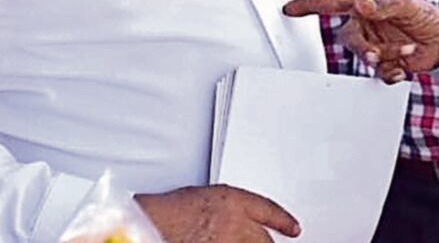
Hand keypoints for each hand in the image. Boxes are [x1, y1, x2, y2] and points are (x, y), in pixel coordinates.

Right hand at [135, 185, 299, 241]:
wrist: (145, 226)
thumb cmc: (159, 212)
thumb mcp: (195, 198)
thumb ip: (216, 209)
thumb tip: (217, 220)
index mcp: (230, 200)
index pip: (268, 210)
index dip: (283, 220)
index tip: (293, 228)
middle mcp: (235, 222)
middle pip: (264, 239)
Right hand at [284, 0, 438, 82]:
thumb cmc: (426, 16)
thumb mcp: (406, 6)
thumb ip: (381, 6)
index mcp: (366, 6)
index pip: (332, 5)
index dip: (310, 6)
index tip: (290, 8)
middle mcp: (366, 25)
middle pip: (348, 38)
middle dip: (363, 47)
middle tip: (376, 54)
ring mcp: (374, 44)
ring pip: (364, 57)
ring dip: (385, 56)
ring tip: (406, 50)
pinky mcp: (384, 62)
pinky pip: (377, 72)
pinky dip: (391, 71)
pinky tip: (404, 66)